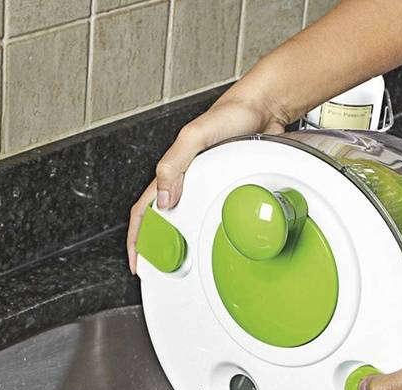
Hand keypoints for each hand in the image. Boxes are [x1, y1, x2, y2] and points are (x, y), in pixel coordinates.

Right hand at [126, 94, 286, 272]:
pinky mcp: (223, 186)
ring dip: (177, 242)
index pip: (143, 211)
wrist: (264, 108)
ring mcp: (202, 184)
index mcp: (171, 170)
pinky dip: (202, 231)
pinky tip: (207, 240)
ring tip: (178, 263)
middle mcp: (183, 180)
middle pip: (160, 220)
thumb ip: (175, 164)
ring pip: (182, 219)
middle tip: (157, 270)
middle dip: (153, 247)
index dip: (137, 239)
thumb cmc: (232, 114)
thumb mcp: (196, 137)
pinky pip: (206, 213)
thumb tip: (163, 199)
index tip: (137, 261)